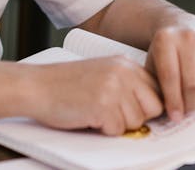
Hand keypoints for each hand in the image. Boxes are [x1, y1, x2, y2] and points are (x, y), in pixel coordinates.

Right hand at [29, 56, 163, 135]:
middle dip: (137, 116)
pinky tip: (88, 116)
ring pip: (137, 122)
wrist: (36, 86)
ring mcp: (114, 89)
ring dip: (118, 124)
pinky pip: (118, 130)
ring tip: (96, 111)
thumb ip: (128, 83)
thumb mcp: (103, 72)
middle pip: (154, 107)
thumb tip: (153, 106)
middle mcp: (124, 73)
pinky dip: (104, 129)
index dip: (147, 105)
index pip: (158, 89)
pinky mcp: (103, 106)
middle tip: (113, 113)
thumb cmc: (65, 84)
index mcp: (125, 64)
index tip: (136, 111)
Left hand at [145, 24, 194, 121]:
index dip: (174, 101)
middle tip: (186, 111)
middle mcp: (189, 36)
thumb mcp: (153, 65)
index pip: (171, 77)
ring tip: (194, 97)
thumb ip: (156, 87)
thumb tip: (169, 115)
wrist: (182, 27)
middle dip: (189, 104)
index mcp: (166, 39)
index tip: (175, 116)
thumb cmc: (166, 52)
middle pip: (193, 83)